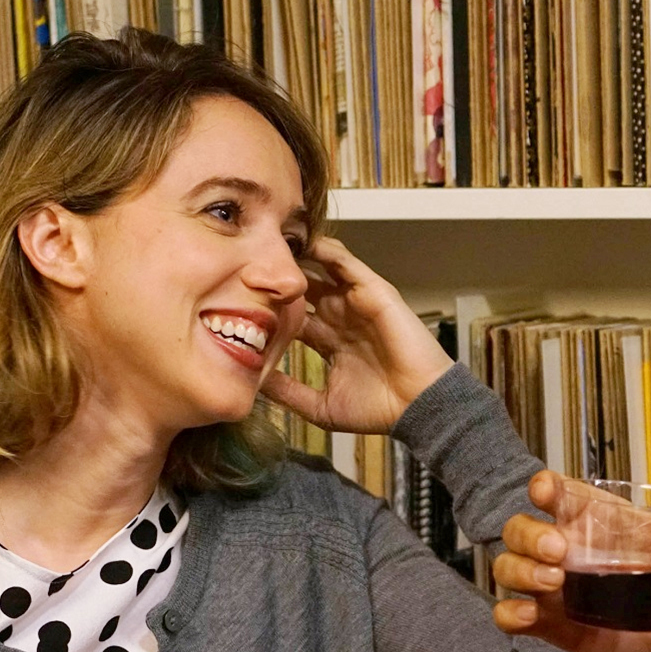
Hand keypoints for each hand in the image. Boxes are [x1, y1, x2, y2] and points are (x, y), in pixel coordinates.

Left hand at [262, 236, 453, 433]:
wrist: (417, 405)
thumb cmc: (378, 409)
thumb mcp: (321, 407)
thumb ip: (290, 393)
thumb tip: (255, 383)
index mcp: (328, 341)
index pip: (292, 318)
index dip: (267, 310)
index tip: (233, 302)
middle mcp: (340, 317)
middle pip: (302, 290)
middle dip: (277, 279)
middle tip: (243, 264)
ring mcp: (356, 302)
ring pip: (321, 270)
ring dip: (297, 258)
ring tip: (267, 242)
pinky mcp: (373, 291)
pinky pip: (346, 264)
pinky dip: (326, 251)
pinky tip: (302, 242)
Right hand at [492, 471, 650, 651]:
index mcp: (590, 517)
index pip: (552, 491)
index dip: (542, 486)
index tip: (547, 491)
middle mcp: (563, 548)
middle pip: (518, 529)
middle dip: (529, 535)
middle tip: (560, 552)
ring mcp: (551, 587)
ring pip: (508, 567)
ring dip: (520, 571)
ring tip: (555, 583)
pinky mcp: (550, 624)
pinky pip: (510, 615)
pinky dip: (510, 613)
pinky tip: (529, 615)